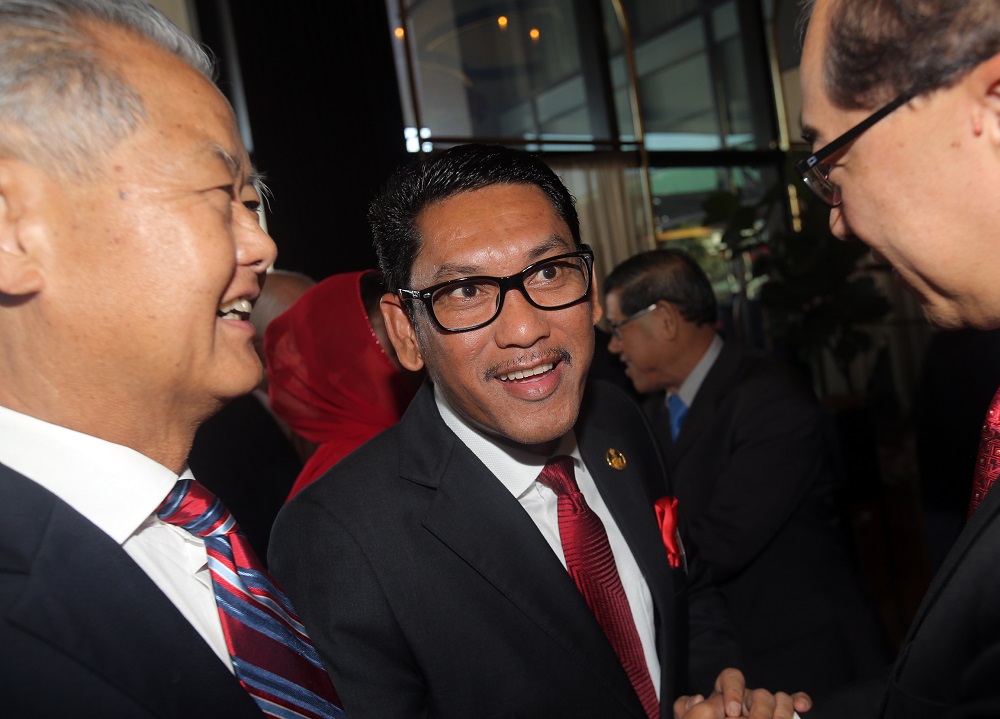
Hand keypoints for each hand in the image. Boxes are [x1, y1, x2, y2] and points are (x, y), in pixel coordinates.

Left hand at [673, 668, 811, 718]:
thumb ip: (685, 709)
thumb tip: (696, 698)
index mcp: (724, 695)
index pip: (731, 678)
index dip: (733, 691)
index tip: (732, 711)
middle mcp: (746, 699)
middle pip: (758, 692)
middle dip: (759, 710)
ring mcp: (764, 708)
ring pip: (777, 699)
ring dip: (780, 711)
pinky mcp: (779, 715)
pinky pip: (792, 703)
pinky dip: (798, 701)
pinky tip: (801, 706)